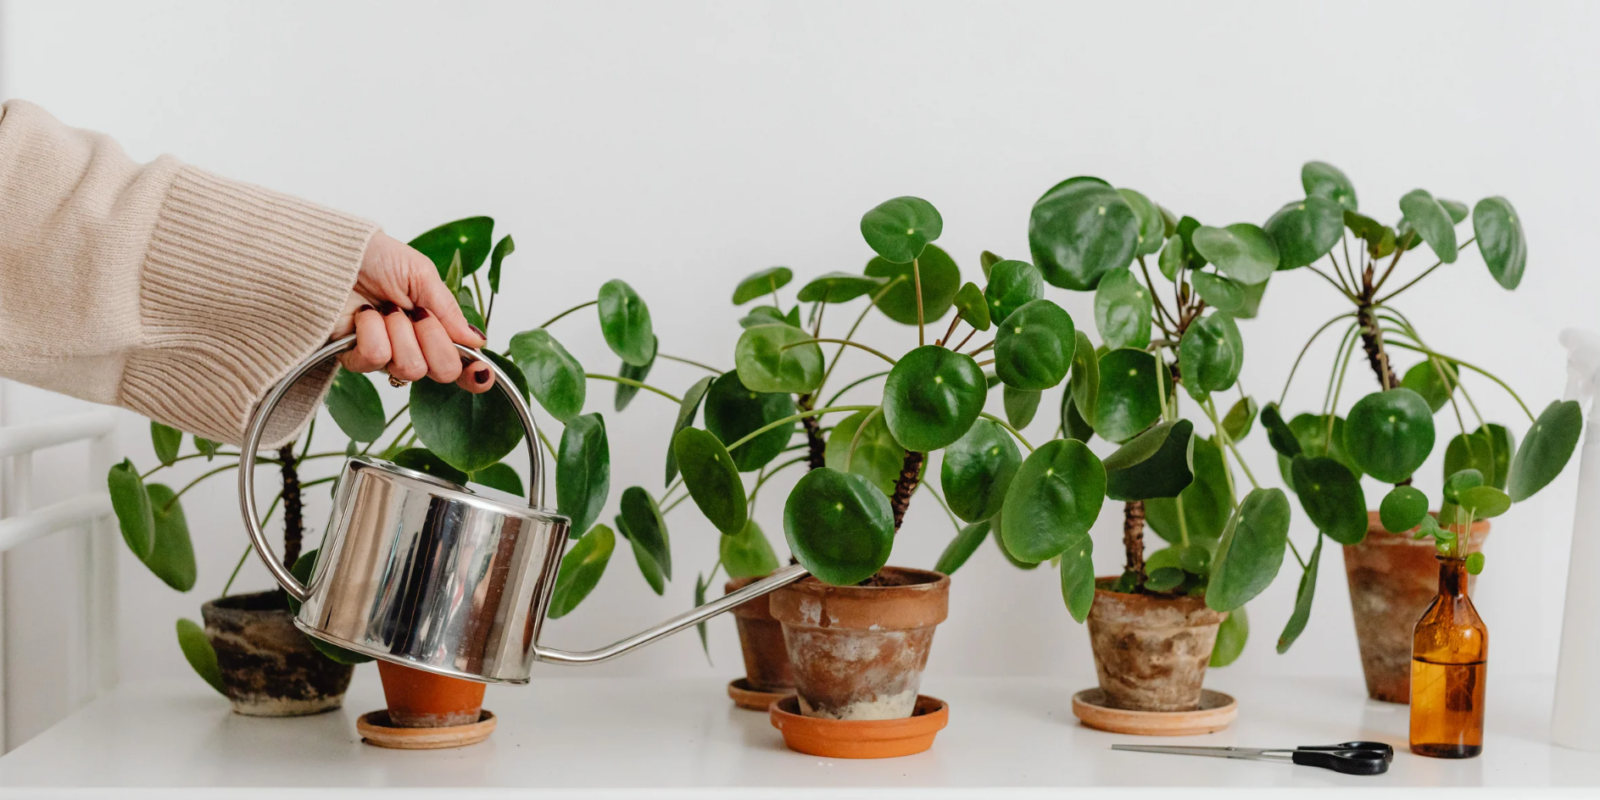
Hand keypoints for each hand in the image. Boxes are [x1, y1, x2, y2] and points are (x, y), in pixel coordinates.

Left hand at [332, 231, 493, 392]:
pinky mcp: (355, 358)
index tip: (481, 372)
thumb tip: (476, 341)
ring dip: (400, 331)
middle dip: (434, 339)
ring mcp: (386, 356)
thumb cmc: (376, 257)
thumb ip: (449, 311)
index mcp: (434, 328)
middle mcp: (413, 348)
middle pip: (442, 371)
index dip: (474, 374)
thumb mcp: (422, 276)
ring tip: (385, 309)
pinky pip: (376, 359)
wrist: (333, 253)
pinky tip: (366, 315)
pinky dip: (373, 330)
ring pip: (411, 368)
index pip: (461, 364)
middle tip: (418, 315)